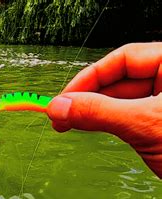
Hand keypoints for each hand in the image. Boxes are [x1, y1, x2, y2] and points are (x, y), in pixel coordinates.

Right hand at [47, 43, 161, 176]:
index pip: (124, 59)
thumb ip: (98, 112)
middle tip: (59, 115)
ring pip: (120, 101)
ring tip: (66, 124)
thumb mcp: (145, 125)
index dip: (90, 77)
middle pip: (119, 80)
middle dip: (87, 97)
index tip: (64, 97)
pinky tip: (87, 128)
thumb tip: (58, 106)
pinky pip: (126, 117)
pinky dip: (105, 123)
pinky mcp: (160, 125)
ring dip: (93, 112)